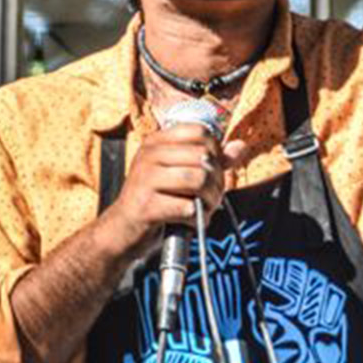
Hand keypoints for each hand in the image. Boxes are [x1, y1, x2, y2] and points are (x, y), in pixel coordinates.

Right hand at [102, 116, 248, 262]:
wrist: (122, 230)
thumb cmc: (154, 199)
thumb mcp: (178, 173)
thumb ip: (210, 159)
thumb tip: (240, 146)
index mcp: (156, 142)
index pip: (200, 132)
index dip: (216, 152)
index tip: (212, 172)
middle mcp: (148, 155)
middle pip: (203, 157)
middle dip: (217, 181)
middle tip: (212, 197)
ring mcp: (145, 179)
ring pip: (198, 179)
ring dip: (209, 200)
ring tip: (204, 209)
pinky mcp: (146, 206)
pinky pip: (187, 207)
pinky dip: (196, 219)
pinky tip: (189, 221)